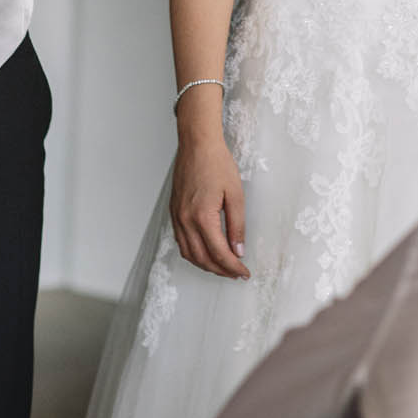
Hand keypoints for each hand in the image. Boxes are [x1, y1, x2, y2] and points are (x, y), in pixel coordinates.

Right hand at [170, 129, 249, 278]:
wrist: (197, 144)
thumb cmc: (217, 164)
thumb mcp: (236, 195)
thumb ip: (237, 225)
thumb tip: (238, 250)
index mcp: (202, 217)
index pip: (219, 253)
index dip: (233, 267)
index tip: (244, 273)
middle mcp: (185, 220)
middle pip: (202, 258)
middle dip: (221, 270)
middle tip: (236, 274)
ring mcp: (177, 217)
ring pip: (189, 253)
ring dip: (206, 265)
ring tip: (223, 267)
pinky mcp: (174, 212)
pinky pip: (181, 242)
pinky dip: (194, 253)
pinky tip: (206, 252)